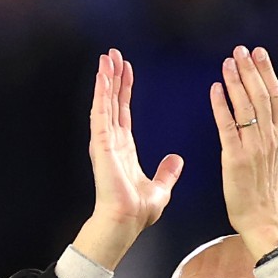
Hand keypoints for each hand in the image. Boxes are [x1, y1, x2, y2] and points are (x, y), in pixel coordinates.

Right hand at [73, 49, 184, 270]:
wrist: (126, 222)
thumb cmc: (137, 211)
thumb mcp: (160, 188)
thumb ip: (167, 172)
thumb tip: (177, 160)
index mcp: (124, 149)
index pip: (124, 112)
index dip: (125, 90)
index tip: (126, 71)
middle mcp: (112, 142)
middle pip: (112, 102)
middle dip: (113, 77)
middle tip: (113, 54)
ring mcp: (105, 142)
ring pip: (105, 103)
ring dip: (105, 80)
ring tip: (106, 58)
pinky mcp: (101, 145)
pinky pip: (101, 114)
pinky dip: (101, 94)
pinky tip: (103, 77)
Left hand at [209, 45, 277, 261]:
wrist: (264, 219)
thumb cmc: (274, 191)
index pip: (275, 96)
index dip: (267, 72)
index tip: (259, 52)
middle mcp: (269, 139)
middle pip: (260, 96)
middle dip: (250, 71)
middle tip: (240, 50)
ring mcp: (252, 148)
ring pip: (245, 107)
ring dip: (235, 83)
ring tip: (227, 62)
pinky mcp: (235, 158)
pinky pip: (227, 126)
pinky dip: (221, 106)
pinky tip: (215, 89)